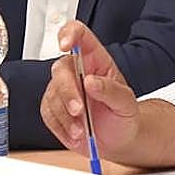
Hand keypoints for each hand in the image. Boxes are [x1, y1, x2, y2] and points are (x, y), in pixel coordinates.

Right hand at [40, 22, 140, 159]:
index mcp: (95, 60)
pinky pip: (48, 113)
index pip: (79, 35)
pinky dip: (61, 127)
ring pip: (53, 95)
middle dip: (68, 92)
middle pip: (60, 69)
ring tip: (83, 131)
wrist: (118, 140)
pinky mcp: (53, 108)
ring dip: (66, 116)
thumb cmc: (124, 116)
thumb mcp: (126, 104)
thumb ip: (111, 91)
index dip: (69, 34)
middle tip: (79, 111)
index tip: (65, 45)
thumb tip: (91, 81)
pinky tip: (75, 134)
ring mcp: (62, 89)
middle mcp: (76, 70)